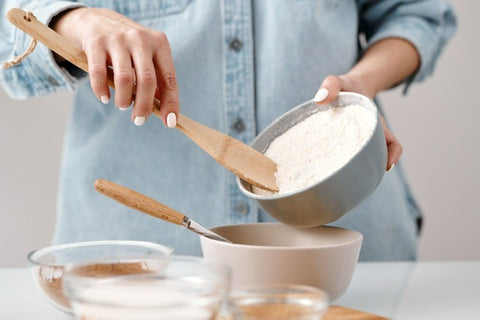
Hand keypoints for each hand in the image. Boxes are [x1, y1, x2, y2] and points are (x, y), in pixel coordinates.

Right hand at [52, 8, 177, 126]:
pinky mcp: (96, 42)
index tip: (170, 122)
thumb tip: (165, 111)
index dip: (171, 103)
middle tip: (138, 120)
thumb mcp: (147, 56)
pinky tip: (104, 98)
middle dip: (144, 106)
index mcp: (160, 44)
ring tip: (121, 106)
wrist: (96, 20)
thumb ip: (156, 79)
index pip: (169, 78)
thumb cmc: (128, 47)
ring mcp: (118, 39)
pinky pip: (99, 73)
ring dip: (123, 100)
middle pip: (148, 81)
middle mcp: (141, 39)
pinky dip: (101, 90)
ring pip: (125, 79)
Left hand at [313, 74, 400, 170]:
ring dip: (357, 170)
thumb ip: (331, 85)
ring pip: (363, 160)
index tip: (387, 165)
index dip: (393, 154)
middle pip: (378, 156)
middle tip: (359, 178)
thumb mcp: (339, 81)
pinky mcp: (343, 145)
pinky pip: (347, 158)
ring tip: (344, 180)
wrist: (346, 88)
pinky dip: (343, 166)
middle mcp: (369, 135)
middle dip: (373, 167)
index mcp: (374, 123)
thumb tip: (320, 99)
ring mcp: (357, 142)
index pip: (391, 142)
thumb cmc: (346, 87)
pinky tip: (331, 173)